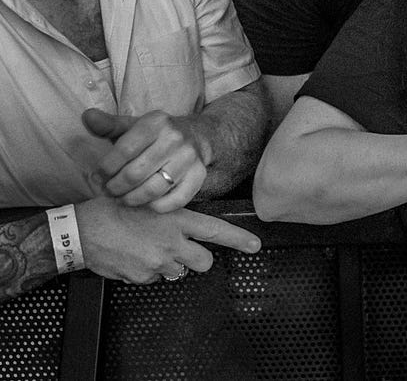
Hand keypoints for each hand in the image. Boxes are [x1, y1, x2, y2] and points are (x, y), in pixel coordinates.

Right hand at [75, 195, 259, 284]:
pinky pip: (153, 278)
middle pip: (203, 262)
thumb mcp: (149, 200)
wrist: (80, 230)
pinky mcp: (141, 277)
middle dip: (199, 259)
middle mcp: (171, 243)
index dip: (239, 239)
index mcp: (176, 219)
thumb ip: (172, 213)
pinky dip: (147, 271)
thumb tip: (186, 224)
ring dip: (170, 264)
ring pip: (178, 271)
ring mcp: (157, 263)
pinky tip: (133, 256)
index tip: (255, 245)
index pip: (216, 231)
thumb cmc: (113, 209)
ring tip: (149, 248)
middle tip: (185, 250)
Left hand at [84, 108, 209, 212]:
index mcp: (156, 123)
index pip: (124, 150)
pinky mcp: (199, 176)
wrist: (197, 135)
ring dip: (131, 199)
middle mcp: (175, 139)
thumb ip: (108, 124)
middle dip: (115, 187)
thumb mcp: (132, 125)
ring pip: (153, 190)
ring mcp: (189, 158)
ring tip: (123, 198)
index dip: (105, 168)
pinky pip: (175, 200)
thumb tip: (88, 116)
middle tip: (108, 190)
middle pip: (135, 174)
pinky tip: (146, 202)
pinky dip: (156, 206)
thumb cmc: (155, 134)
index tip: (99, 175)